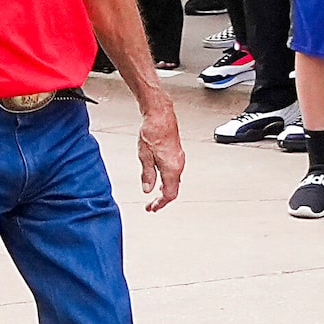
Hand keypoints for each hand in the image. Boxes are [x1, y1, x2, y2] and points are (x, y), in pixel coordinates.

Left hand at [135, 93, 183, 211]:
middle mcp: (178, 164)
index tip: (151, 208)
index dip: (160, 204)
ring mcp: (179, 159)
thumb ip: (147, 174)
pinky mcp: (177, 153)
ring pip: (175, 181)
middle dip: (162, 200)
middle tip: (151, 205)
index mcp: (171, 168)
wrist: (161, 115)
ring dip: (165, 190)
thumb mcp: (144, 156)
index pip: (169, 194)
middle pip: (173, 190)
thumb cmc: (153, 131)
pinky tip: (161, 179)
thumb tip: (147, 189)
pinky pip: (175, 172)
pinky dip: (168, 181)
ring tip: (155, 195)